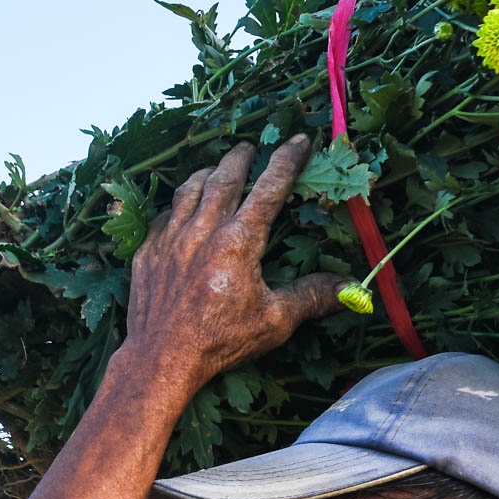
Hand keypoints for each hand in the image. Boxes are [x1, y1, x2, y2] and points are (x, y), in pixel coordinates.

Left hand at [123, 136, 347, 380]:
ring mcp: (171, 238)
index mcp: (239, 242)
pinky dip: (178, 204)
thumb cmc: (221, 341)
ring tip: (216, 167)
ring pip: (189, 188)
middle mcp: (203, 230)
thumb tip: (350, 287)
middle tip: (250, 147)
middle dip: (241, 157)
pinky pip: (164, 214)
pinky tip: (183, 208)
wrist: (161, 359)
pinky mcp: (147, 251)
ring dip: (206, 172)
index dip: (288, 160)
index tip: (300, 140)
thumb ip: (312, 297)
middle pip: (224, 177)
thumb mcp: (275, 321)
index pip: (269, 188)